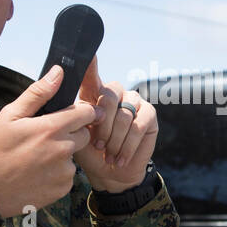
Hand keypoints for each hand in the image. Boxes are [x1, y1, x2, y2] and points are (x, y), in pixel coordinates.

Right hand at [0, 64, 101, 217]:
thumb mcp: (10, 116)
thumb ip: (38, 93)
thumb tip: (58, 72)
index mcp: (52, 128)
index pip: (87, 113)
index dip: (82, 112)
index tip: (72, 114)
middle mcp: (63, 150)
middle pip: (84, 135)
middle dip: (71, 133)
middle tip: (45, 138)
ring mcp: (64, 172)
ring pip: (74, 157)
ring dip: (62, 155)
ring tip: (36, 159)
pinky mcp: (63, 189)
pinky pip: (67, 176)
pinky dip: (57, 174)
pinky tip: (37, 174)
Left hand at [72, 55, 157, 192]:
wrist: (111, 173)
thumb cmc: (91, 152)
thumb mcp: (78, 134)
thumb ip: (77, 116)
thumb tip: (82, 106)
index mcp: (94, 94)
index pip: (91, 76)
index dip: (91, 65)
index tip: (90, 54)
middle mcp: (115, 93)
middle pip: (109, 97)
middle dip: (103, 127)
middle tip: (99, 146)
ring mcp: (133, 101)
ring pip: (123, 114)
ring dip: (115, 139)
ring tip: (110, 155)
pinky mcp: (149, 114)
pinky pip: (138, 126)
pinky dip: (128, 145)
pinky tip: (121, 158)